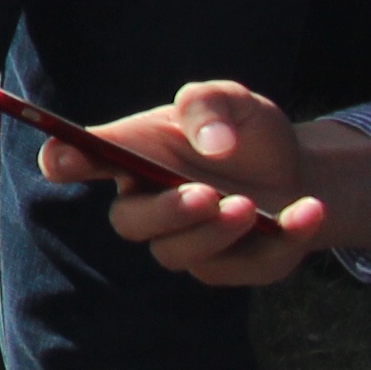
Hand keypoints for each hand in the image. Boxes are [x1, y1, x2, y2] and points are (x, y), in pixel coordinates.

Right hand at [42, 78, 370, 288]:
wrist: (301, 171)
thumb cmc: (247, 131)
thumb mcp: (233, 100)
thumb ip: (211, 105)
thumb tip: (212, 145)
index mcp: (132, 154)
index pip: (77, 159)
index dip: (63, 161)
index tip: (66, 160)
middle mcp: (148, 203)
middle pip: (129, 223)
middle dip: (165, 213)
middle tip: (204, 195)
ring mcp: (185, 241)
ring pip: (177, 254)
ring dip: (215, 233)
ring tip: (250, 204)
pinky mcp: (229, 268)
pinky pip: (244, 269)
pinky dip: (281, 241)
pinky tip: (307, 210)